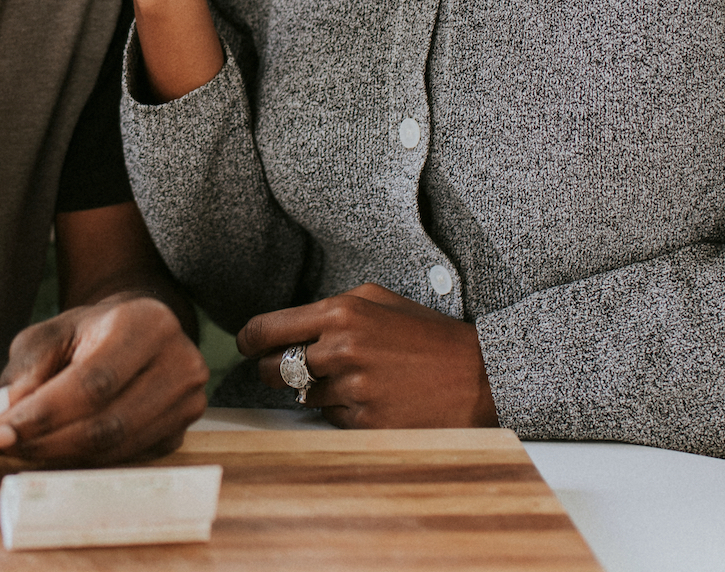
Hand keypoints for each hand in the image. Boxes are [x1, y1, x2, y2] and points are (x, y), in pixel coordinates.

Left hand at [0, 294, 207, 464]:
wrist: (137, 330)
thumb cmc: (91, 331)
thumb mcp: (52, 333)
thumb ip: (28, 369)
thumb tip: (10, 415)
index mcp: (146, 324)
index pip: (93, 382)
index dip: (44, 414)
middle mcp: (179, 363)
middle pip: (108, 424)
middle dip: (47, 442)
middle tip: (2, 446)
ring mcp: (187, 402)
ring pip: (117, 449)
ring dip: (61, 456)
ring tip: (22, 448)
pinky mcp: (180, 432)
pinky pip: (126, 459)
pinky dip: (85, 461)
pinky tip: (56, 450)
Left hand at [238, 284, 496, 429]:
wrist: (479, 377)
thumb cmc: (428, 335)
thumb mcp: (380, 300)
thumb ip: (330, 307)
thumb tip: (286, 326)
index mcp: (341, 312)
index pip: (266, 329)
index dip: (247, 340)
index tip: (245, 346)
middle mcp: (341, 350)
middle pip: (272, 369)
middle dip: (273, 371)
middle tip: (288, 370)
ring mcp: (353, 390)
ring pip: (304, 397)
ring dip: (318, 392)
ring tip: (357, 380)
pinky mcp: (366, 423)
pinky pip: (332, 420)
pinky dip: (343, 412)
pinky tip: (373, 400)